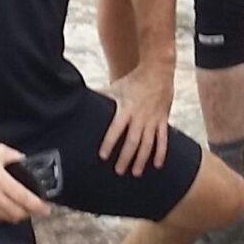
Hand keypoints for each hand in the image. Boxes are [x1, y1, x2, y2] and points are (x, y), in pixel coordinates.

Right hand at [0, 145, 52, 222]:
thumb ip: (15, 156)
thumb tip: (27, 161)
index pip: (24, 198)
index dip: (38, 206)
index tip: (46, 209)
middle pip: (18, 212)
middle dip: (30, 213)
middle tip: (36, 210)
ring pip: (9, 218)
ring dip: (19, 216)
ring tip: (24, 211)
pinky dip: (6, 217)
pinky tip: (9, 211)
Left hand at [99, 62, 174, 176]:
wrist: (159, 70)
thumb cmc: (135, 79)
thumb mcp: (117, 87)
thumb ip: (102, 95)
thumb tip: (81, 96)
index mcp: (126, 108)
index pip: (116, 129)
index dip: (109, 142)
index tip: (103, 156)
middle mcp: (140, 116)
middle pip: (132, 140)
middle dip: (126, 157)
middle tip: (119, 171)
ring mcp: (153, 119)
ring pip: (148, 143)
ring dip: (141, 159)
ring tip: (135, 172)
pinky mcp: (163, 120)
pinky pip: (162, 139)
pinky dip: (161, 152)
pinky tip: (157, 165)